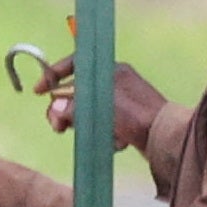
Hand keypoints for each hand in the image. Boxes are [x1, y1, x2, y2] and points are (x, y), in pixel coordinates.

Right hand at [20, 44, 169, 155]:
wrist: (167, 138)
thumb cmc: (136, 116)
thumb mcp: (101, 108)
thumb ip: (74, 107)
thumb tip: (56, 108)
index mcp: (111, 71)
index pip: (75, 64)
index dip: (54, 74)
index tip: (38, 91)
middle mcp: (115, 82)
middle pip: (76, 92)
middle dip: (64, 110)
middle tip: (58, 128)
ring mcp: (121, 102)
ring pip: (87, 110)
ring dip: (83, 125)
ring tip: (88, 136)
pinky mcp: (126, 120)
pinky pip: (102, 124)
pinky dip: (103, 133)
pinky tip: (114, 141)